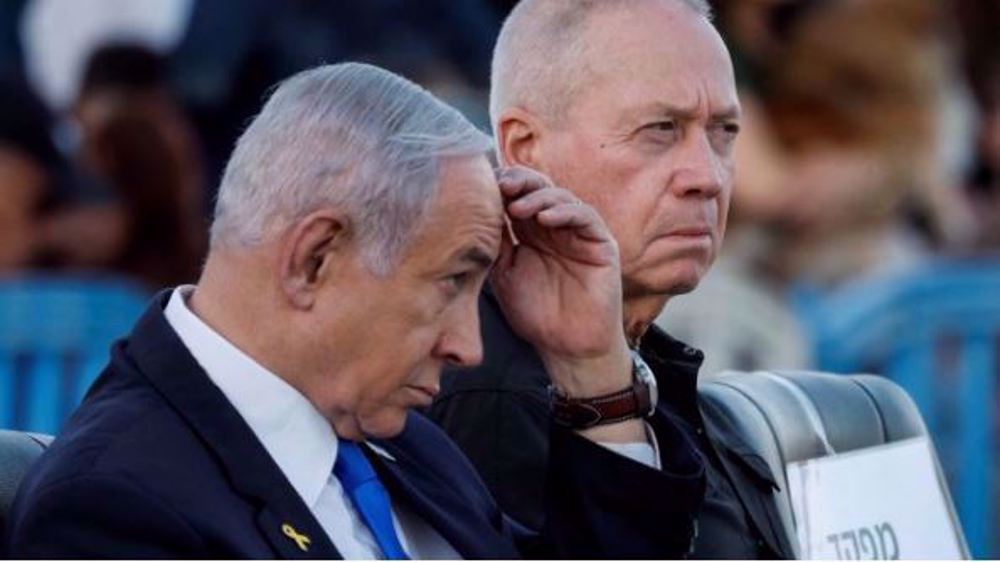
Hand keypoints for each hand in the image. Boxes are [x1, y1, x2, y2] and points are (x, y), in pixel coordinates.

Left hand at [490, 166, 630, 396]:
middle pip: (539, 188)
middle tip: (501, 185)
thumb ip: (495, 243)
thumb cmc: (535, 314)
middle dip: (519, 181)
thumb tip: (475, 211)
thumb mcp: (504, 273)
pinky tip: (546, 219)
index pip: (517, 196)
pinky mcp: (601, 243)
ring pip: (561, 197)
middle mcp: (555, 227)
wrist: (566, 346)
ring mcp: (579, 233)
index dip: (502, 186)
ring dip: (538, 197)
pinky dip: (565, 212)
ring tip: (517, 208)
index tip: (482, 187)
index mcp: (530, 232)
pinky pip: (585, 216)